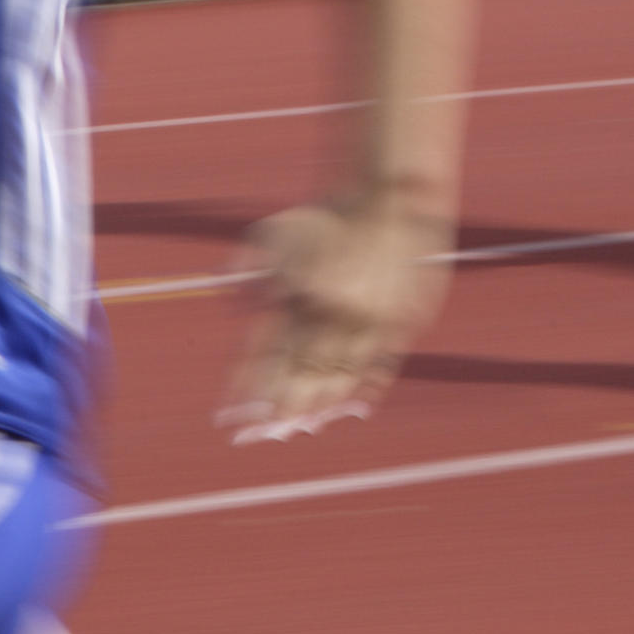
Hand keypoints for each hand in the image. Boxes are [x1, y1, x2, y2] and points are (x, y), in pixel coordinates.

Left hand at [223, 199, 449, 443]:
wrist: (391, 197)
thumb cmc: (326, 218)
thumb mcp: (275, 232)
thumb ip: (247, 267)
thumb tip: (230, 304)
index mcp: (301, 295)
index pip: (267, 357)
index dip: (248, 389)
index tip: (232, 416)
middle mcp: (335, 316)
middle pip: (302, 379)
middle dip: (280, 412)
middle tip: (262, 436)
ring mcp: (372, 323)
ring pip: (342, 381)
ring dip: (319, 409)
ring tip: (302, 427)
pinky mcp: (403, 323)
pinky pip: (383, 368)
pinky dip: (364, 390)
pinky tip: (352, 408)